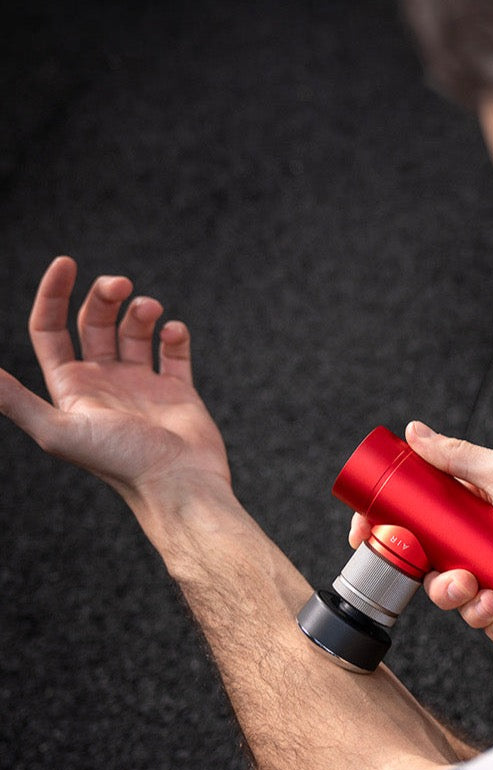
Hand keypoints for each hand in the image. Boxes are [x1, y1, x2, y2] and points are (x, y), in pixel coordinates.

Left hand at [0, 256, 229, 510]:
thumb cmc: (120, 461)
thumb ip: (13, 401)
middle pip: (94, 323)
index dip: (53, 294)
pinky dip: (174, 334)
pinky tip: (173, 332)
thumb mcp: (57, 429)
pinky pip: (173, 352)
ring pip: (135, 332)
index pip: (51, 330)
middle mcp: (105, 383)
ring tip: (150, 310)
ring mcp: (143, 386)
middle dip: (104, 297)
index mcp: (72, 388)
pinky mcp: (178, 392)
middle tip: (120, 285)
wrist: (177, 484)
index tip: (66, 263)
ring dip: (140, 311)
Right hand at [350, 422, 492, 642]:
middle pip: (434, 566)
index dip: (389, 529)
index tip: (366, 540)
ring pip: (462, 598)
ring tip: (491, 601)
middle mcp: (484, 537)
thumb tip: (413, 431)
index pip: (417, 515)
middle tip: (457, 581)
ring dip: (466, 607)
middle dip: (437, 583)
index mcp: (474, 504)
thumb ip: (458, 458)